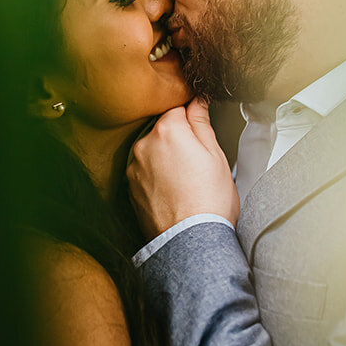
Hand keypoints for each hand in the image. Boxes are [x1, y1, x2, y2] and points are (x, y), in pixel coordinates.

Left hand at [127, 98, 237, 237]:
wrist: (191, 241)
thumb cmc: (208, 202)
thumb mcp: (216, 155)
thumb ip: (201, 123)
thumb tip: (197, 103)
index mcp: (167, 131)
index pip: (178, 107)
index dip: (191, 118)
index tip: (200, 132)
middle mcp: (144, 145)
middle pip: (162, 129)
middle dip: (177, 138)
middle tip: (197, 161)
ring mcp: (134, 167)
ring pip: (152, 150)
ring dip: (164, 156)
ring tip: (185, 179)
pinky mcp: (129, 187)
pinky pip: (144, 170)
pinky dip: (155, 175)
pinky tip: (173, 190)